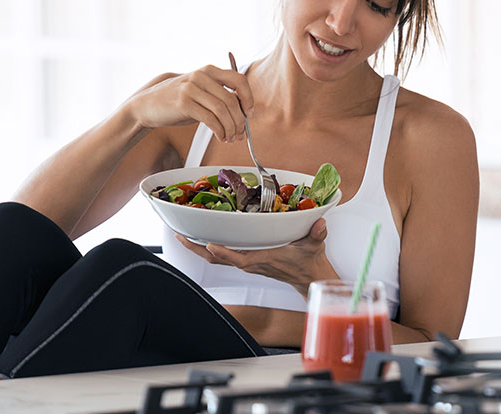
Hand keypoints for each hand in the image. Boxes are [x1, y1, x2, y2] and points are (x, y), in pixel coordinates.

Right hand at [127, 65, 253, 142]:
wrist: (149, 104)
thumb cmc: (179, 100)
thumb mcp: (200, 91)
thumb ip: (219, 95)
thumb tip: (244, 112)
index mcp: (209, 70)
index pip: (239, 79)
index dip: (248, 98)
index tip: (249, 113)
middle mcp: (201, 76)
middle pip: (232, 100)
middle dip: (240, 121)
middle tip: (241, 134)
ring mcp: (192, 88)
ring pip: (222, 111)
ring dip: (230, 128)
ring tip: (230, 138)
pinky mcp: (184, 103)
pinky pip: (210, 119)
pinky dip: (219, 131)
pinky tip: (220, 137)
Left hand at [175, 218, 338, 296]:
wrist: (309, 278)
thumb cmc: (309, 261)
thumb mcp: (315, 244)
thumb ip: (317, 234)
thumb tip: (320, 224)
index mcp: (264, 259)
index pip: (240, 259)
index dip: (224, 252)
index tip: (209, 243)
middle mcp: (251, 263)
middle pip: (218, 259)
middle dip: (198, 249)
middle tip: (180, 236)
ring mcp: (247, 263)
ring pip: (217, 259)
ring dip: (199, 249)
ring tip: (183, 236)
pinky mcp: (246, 261)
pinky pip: (222, 257)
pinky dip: (209, 248)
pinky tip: (201, 238)